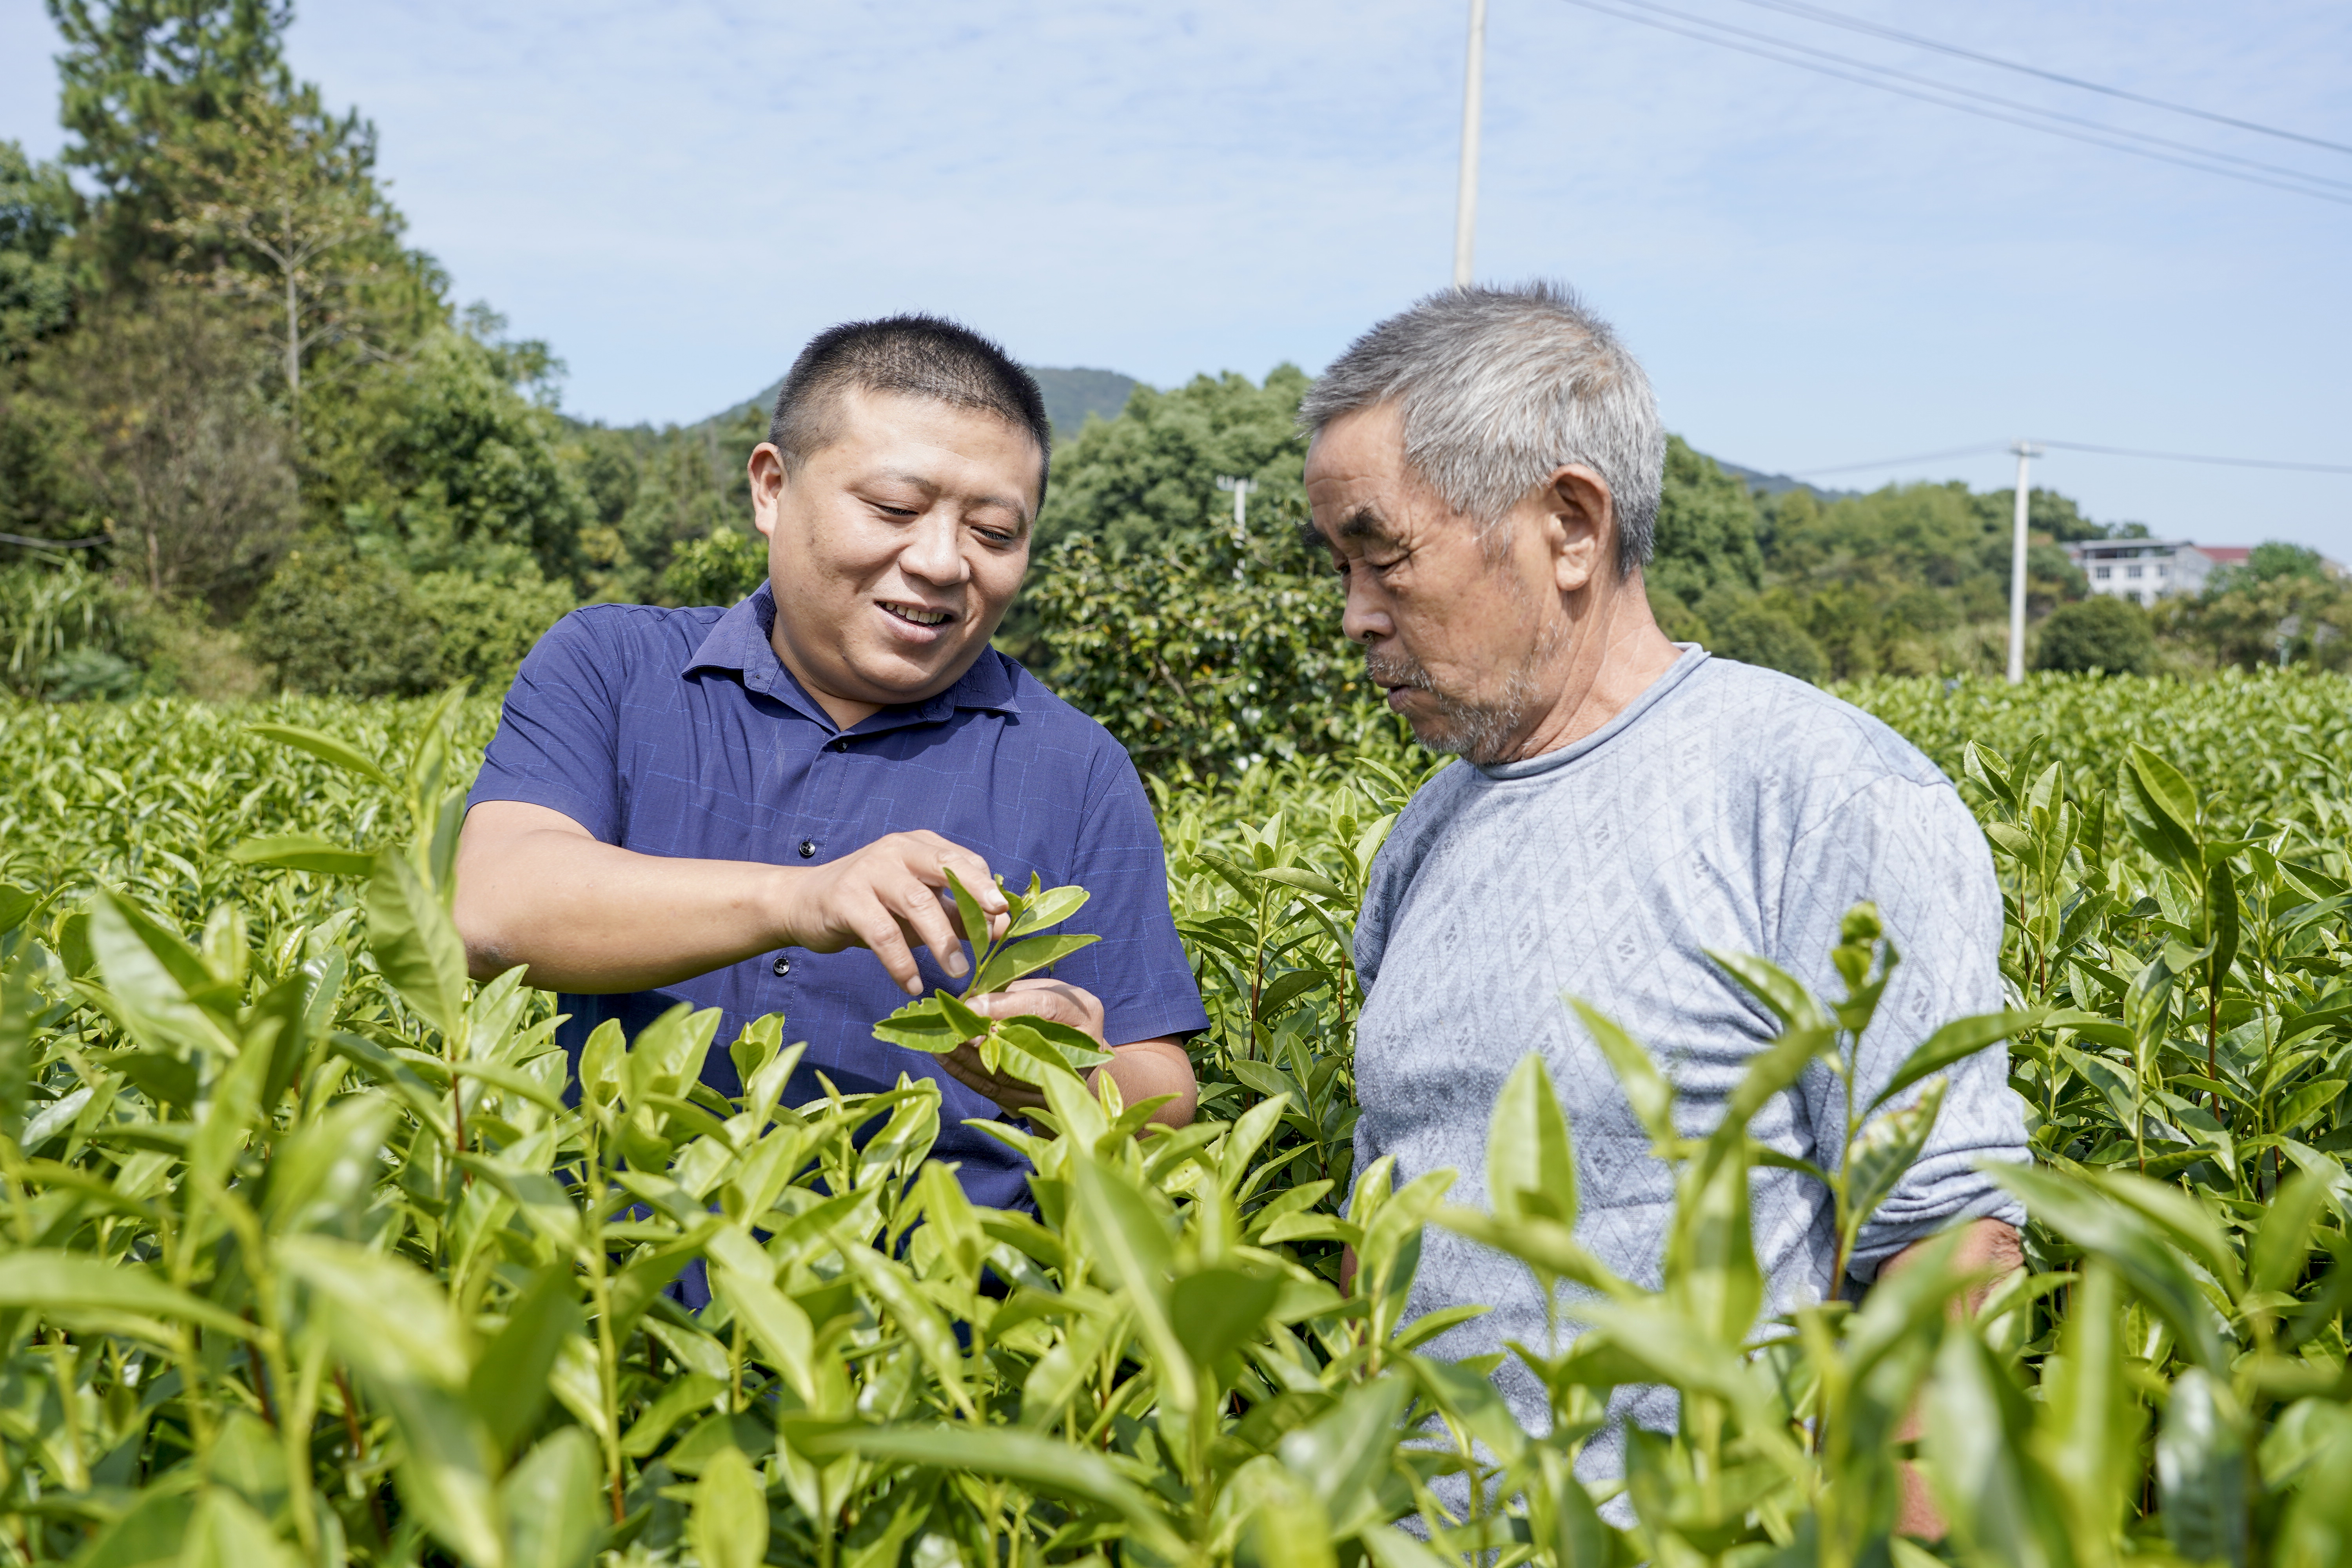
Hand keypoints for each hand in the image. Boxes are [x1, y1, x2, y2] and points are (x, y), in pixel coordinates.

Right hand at [780, 830, 1006, 994]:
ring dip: (941, 941)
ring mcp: (869, 870)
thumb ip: (955, 913)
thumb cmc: (871, 905)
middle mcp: (897, 850)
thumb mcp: (916, 905)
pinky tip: (913, 984)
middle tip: (994, 933)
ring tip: (957, 972)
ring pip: (917, 902)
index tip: (1004, 920)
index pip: (963, 861)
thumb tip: (999, 927)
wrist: (803, 902)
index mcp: (919, 845)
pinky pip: (882, 933)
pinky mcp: (846, 898)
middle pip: (945, 869)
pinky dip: (901, 963)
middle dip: (976, 898)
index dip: (987, 890)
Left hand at [936, 980, 1106, 1115]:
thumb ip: (1016, 991)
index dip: (1004, 1006)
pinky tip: (943, 1057)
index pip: (1042, 1007)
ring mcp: (1054, 1084)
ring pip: (1000, 1074)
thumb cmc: (1061, 1014)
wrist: (1083, 1061)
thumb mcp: (1049, 990)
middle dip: (974, 1037)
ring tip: (935, 1039)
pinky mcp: (1032, 1103)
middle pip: (1018, 1047)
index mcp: (1083, 1013)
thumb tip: (971, 998)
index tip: (969, 1004)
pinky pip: (992, 1090)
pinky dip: (964, 1073)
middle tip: (943, 1025)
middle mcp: (1075, 1053)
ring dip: (962, 1057)